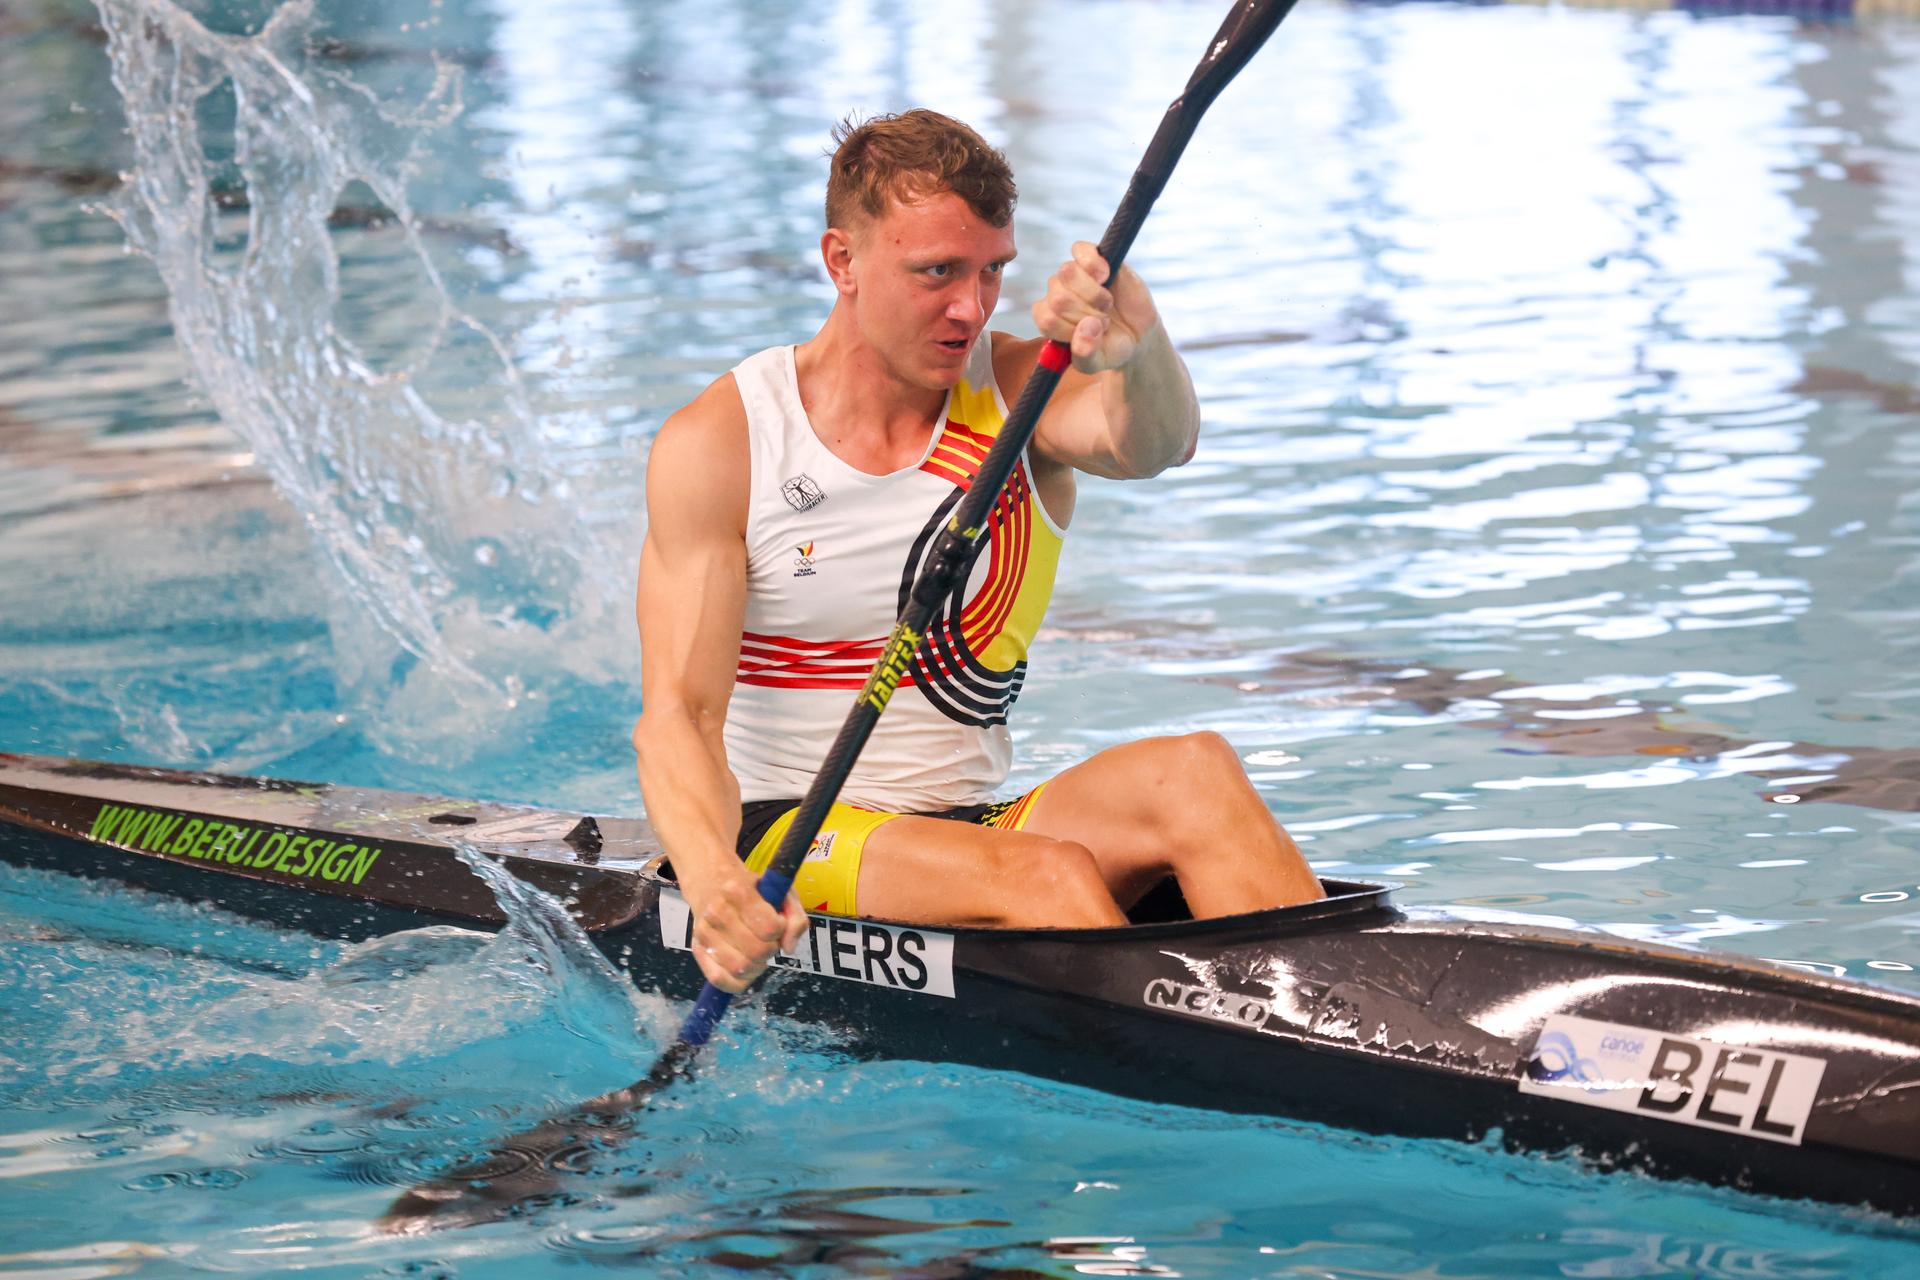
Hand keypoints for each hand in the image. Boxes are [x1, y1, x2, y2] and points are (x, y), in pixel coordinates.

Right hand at [683, 857, 809, 993]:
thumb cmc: (750, 890)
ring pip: (740, 969)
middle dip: (770, 950)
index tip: (777, 922)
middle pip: (757, 952)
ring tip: (757, 952)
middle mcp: (717, 912)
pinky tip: (746, 967)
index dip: (781, 930)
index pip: (771, 928)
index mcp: (739, 891)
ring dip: (757, 966)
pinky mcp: (698, 949)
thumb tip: (789, 948)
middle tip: (768, 940)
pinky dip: (738, 981)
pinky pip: (719, 979)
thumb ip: (796, 918)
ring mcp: (705, 932)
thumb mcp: (781, 891)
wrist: (712, 883)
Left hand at [1031, 241, 1159, 373]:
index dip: (1070, 329)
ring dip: (1094, 294)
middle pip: (1058, 298)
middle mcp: (1057, 294)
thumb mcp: (1096, 362)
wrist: (1137, 334)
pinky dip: (1093, 264)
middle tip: (1104, 322)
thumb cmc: (1110, 348)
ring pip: (1068, 274)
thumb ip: (1085, 353)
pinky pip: (1080, 250)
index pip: (1045, 319)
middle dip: (1087, 314)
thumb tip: (1087, 327)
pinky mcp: (1092, 257)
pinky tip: (1106, 276)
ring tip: (1107, 304)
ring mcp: (1073, 275)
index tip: (1091, 336)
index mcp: (1050, 319)